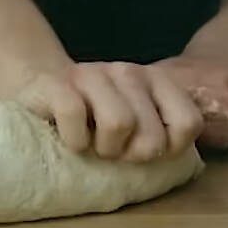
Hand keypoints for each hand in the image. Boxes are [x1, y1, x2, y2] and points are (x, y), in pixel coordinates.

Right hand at [12, 61, 217, 162]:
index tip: (148, 149)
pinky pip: (75, 117)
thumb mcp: (137, 119)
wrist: (39, 85)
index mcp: (156, 80)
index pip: (188, 123)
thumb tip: (180, 155)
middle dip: (131, 155)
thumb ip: (164, 130)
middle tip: (113, 148)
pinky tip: (70, 138)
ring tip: (93, 143)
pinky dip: (73, 140)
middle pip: (151, 136)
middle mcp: (129, 72)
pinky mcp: (58, 83)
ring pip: (119, 124)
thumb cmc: (94, 114)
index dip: (171, 148)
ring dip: (103, 148)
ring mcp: (92, 74)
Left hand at [154, 54, 227, 147]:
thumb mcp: (162, 82)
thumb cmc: (191, 75)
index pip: (185, 127)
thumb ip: (148, 107)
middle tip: (213, 128)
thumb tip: (135, 140)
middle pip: (223, 137)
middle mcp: (218, 80)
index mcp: (184, 82)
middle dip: (218, 140)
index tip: (183, 136)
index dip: (186, 140)